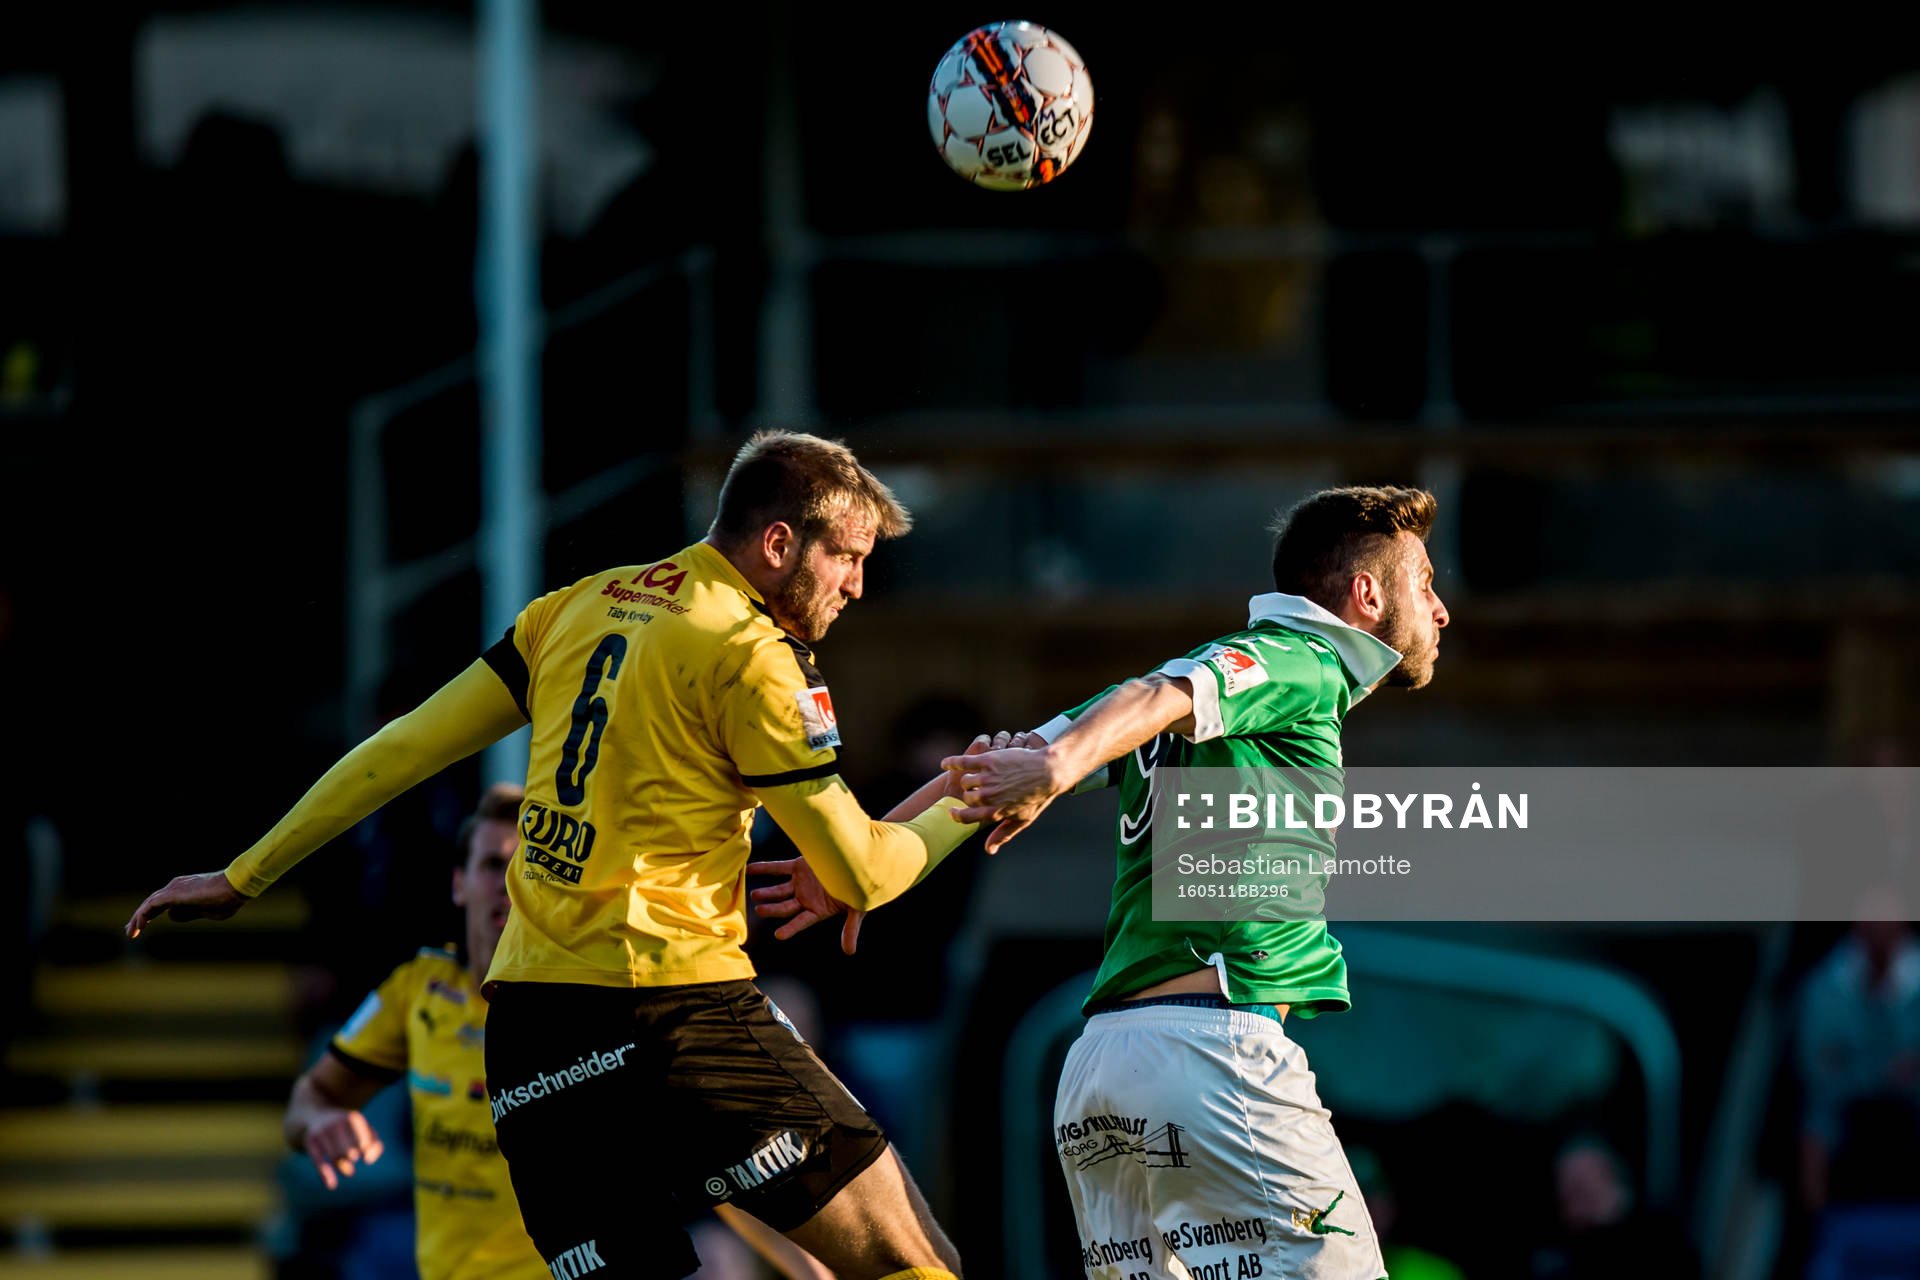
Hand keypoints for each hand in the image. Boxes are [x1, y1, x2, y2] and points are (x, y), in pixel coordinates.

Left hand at [125, 870, 248, 938]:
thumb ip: (189, 914)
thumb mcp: (207, 911)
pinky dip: (142, 917)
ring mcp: (173, 888)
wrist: (235, 887)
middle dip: (140, 917)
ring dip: (137, 919)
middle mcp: (175, 886)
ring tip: (130, 934)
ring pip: (148, 904)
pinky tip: (137, 928)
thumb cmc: (228, 899)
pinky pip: (150, 906)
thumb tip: (171, 916)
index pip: (161, 903)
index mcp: (185, 890)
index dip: (150, 915)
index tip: (142, 926)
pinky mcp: (172, 894)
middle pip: (151, 903)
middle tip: (130, 931)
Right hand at [304, 1109, 384, 1190]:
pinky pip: (318, 1160)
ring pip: (336, 1156)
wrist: (313, 1117)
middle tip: (353, 1161)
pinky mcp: (310, 1142)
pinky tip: (332, 1185)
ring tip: (349, 1172)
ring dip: (344, 1167)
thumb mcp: (363, 1129)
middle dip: (352, 1158)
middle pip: (349, 1150)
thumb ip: (375, 1144)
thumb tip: (368, 1160)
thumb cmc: (346, 1127)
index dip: (366, 1150)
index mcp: (352, 1117)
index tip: (363, 1154)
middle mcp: (336, 1123)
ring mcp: (321, 1132)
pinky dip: (325, 1173)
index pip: (364, 1140)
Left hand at [746, 858, 864, 954]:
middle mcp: (806, 898)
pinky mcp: (798, 867)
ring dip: (767, 893)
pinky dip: (764, 869)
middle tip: (760, 910)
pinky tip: (750, 870)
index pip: (801, 922)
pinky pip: (778, 868)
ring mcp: (800, 883)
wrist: (856, 861)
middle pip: (785, 907)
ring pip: (779, 890)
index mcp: (817, 910)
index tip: (779, 935)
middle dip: (772, 910)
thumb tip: (850, 952)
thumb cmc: (858, 887)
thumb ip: (851, 929)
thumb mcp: (857, 908)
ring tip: (755, 895)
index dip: (791, 928)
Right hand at [942, 732, 1058, 853]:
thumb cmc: (1037, 796)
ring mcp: (987, 778)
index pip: (965, 817)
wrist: (1048, 770)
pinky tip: (945, 764)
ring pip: (966, 781)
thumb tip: (988, 850)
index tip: (952, 811)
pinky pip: (962, 763)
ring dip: (970, 779)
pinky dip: (952, 763)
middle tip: (980, 789)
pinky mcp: (987, 761)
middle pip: (967, 798)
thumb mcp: (1023, 819)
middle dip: (971, 795)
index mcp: (994, 812)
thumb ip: (1003, 834)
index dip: (956, 815)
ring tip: (980, 776)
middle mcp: (988, 797)